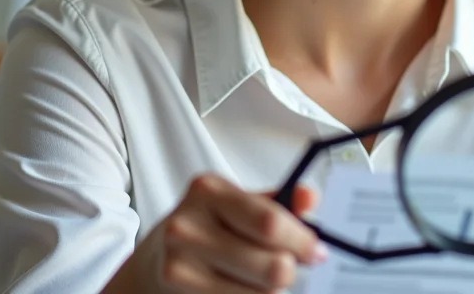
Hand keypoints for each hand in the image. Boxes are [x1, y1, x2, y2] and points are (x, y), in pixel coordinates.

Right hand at [111, 175, 326, 292]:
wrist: (156, 259)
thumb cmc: (207, 226)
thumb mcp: (237, 204)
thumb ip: (277, 201)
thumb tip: (310, 197)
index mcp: (208, 191)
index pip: (270, 222)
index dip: (302, 242)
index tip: (318, 252)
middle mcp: (187, 226)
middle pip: (271, 265)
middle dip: (290, 270)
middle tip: (292, 268)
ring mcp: (179, 265)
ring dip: (272, 289)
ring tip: (262, 277)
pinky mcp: (179, 292)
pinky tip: (243, 287)